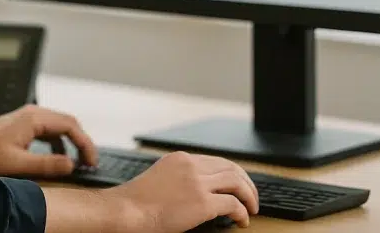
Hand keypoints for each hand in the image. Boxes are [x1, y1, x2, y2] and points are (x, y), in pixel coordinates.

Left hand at [0, 104, 98, 177]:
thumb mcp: (17, 164)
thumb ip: (46, 164)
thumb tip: (71, 164)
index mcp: (33, 118)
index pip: (71, 125)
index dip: (85, 144)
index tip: (91, 161)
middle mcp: (32, 113)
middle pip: (68, 123)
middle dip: (81, 142)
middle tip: (90, 163)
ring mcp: (27, 118)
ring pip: (59, 126)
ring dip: (71, 143)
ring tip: (78, 162)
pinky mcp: (22, 125)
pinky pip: (49, 130)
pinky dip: (59, 143)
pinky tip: (58, 158)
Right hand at [107, 151, 258, 231]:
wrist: (127, 211)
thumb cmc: (136, 202)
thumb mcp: (159, 178)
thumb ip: (179, 178)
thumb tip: (197, 191)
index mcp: (181, 158)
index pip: (216, 161)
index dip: (232, 173)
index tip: (238, 184)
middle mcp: (192, 166)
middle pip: (231, 168)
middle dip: (246, 183)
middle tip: (252, 197)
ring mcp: (198, 183)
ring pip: (237, 183)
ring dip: (249, 196)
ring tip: (252, 209)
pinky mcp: (202, 202)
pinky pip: (233, 205)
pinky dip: (242, 212)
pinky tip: (242, 221)